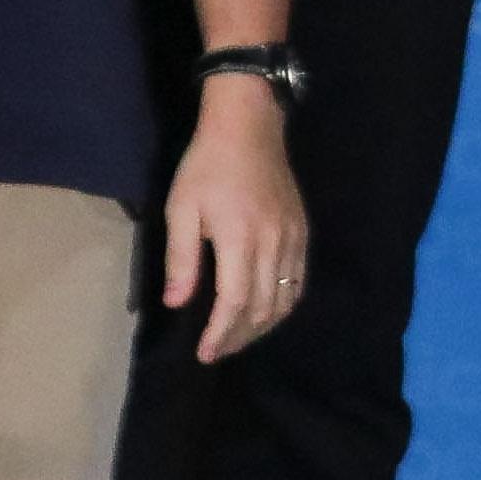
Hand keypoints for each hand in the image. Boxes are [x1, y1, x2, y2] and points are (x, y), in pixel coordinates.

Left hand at [162, 76, 312, 365]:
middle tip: (217, 350)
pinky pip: (299, 281)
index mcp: (240, 239)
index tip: (204, 353)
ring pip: (286, 300)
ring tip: (239, 337)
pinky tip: (266, 311)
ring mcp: (292, 239)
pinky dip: (284, 304)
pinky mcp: (302, 232)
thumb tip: (178, 303)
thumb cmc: (207, 165)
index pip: (234, 303)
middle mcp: (273, 245)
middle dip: (239, 337)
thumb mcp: (181, 208)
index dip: (220, 334)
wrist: (249, 126)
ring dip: (262, 327)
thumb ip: (181, 258)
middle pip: (262, 308)